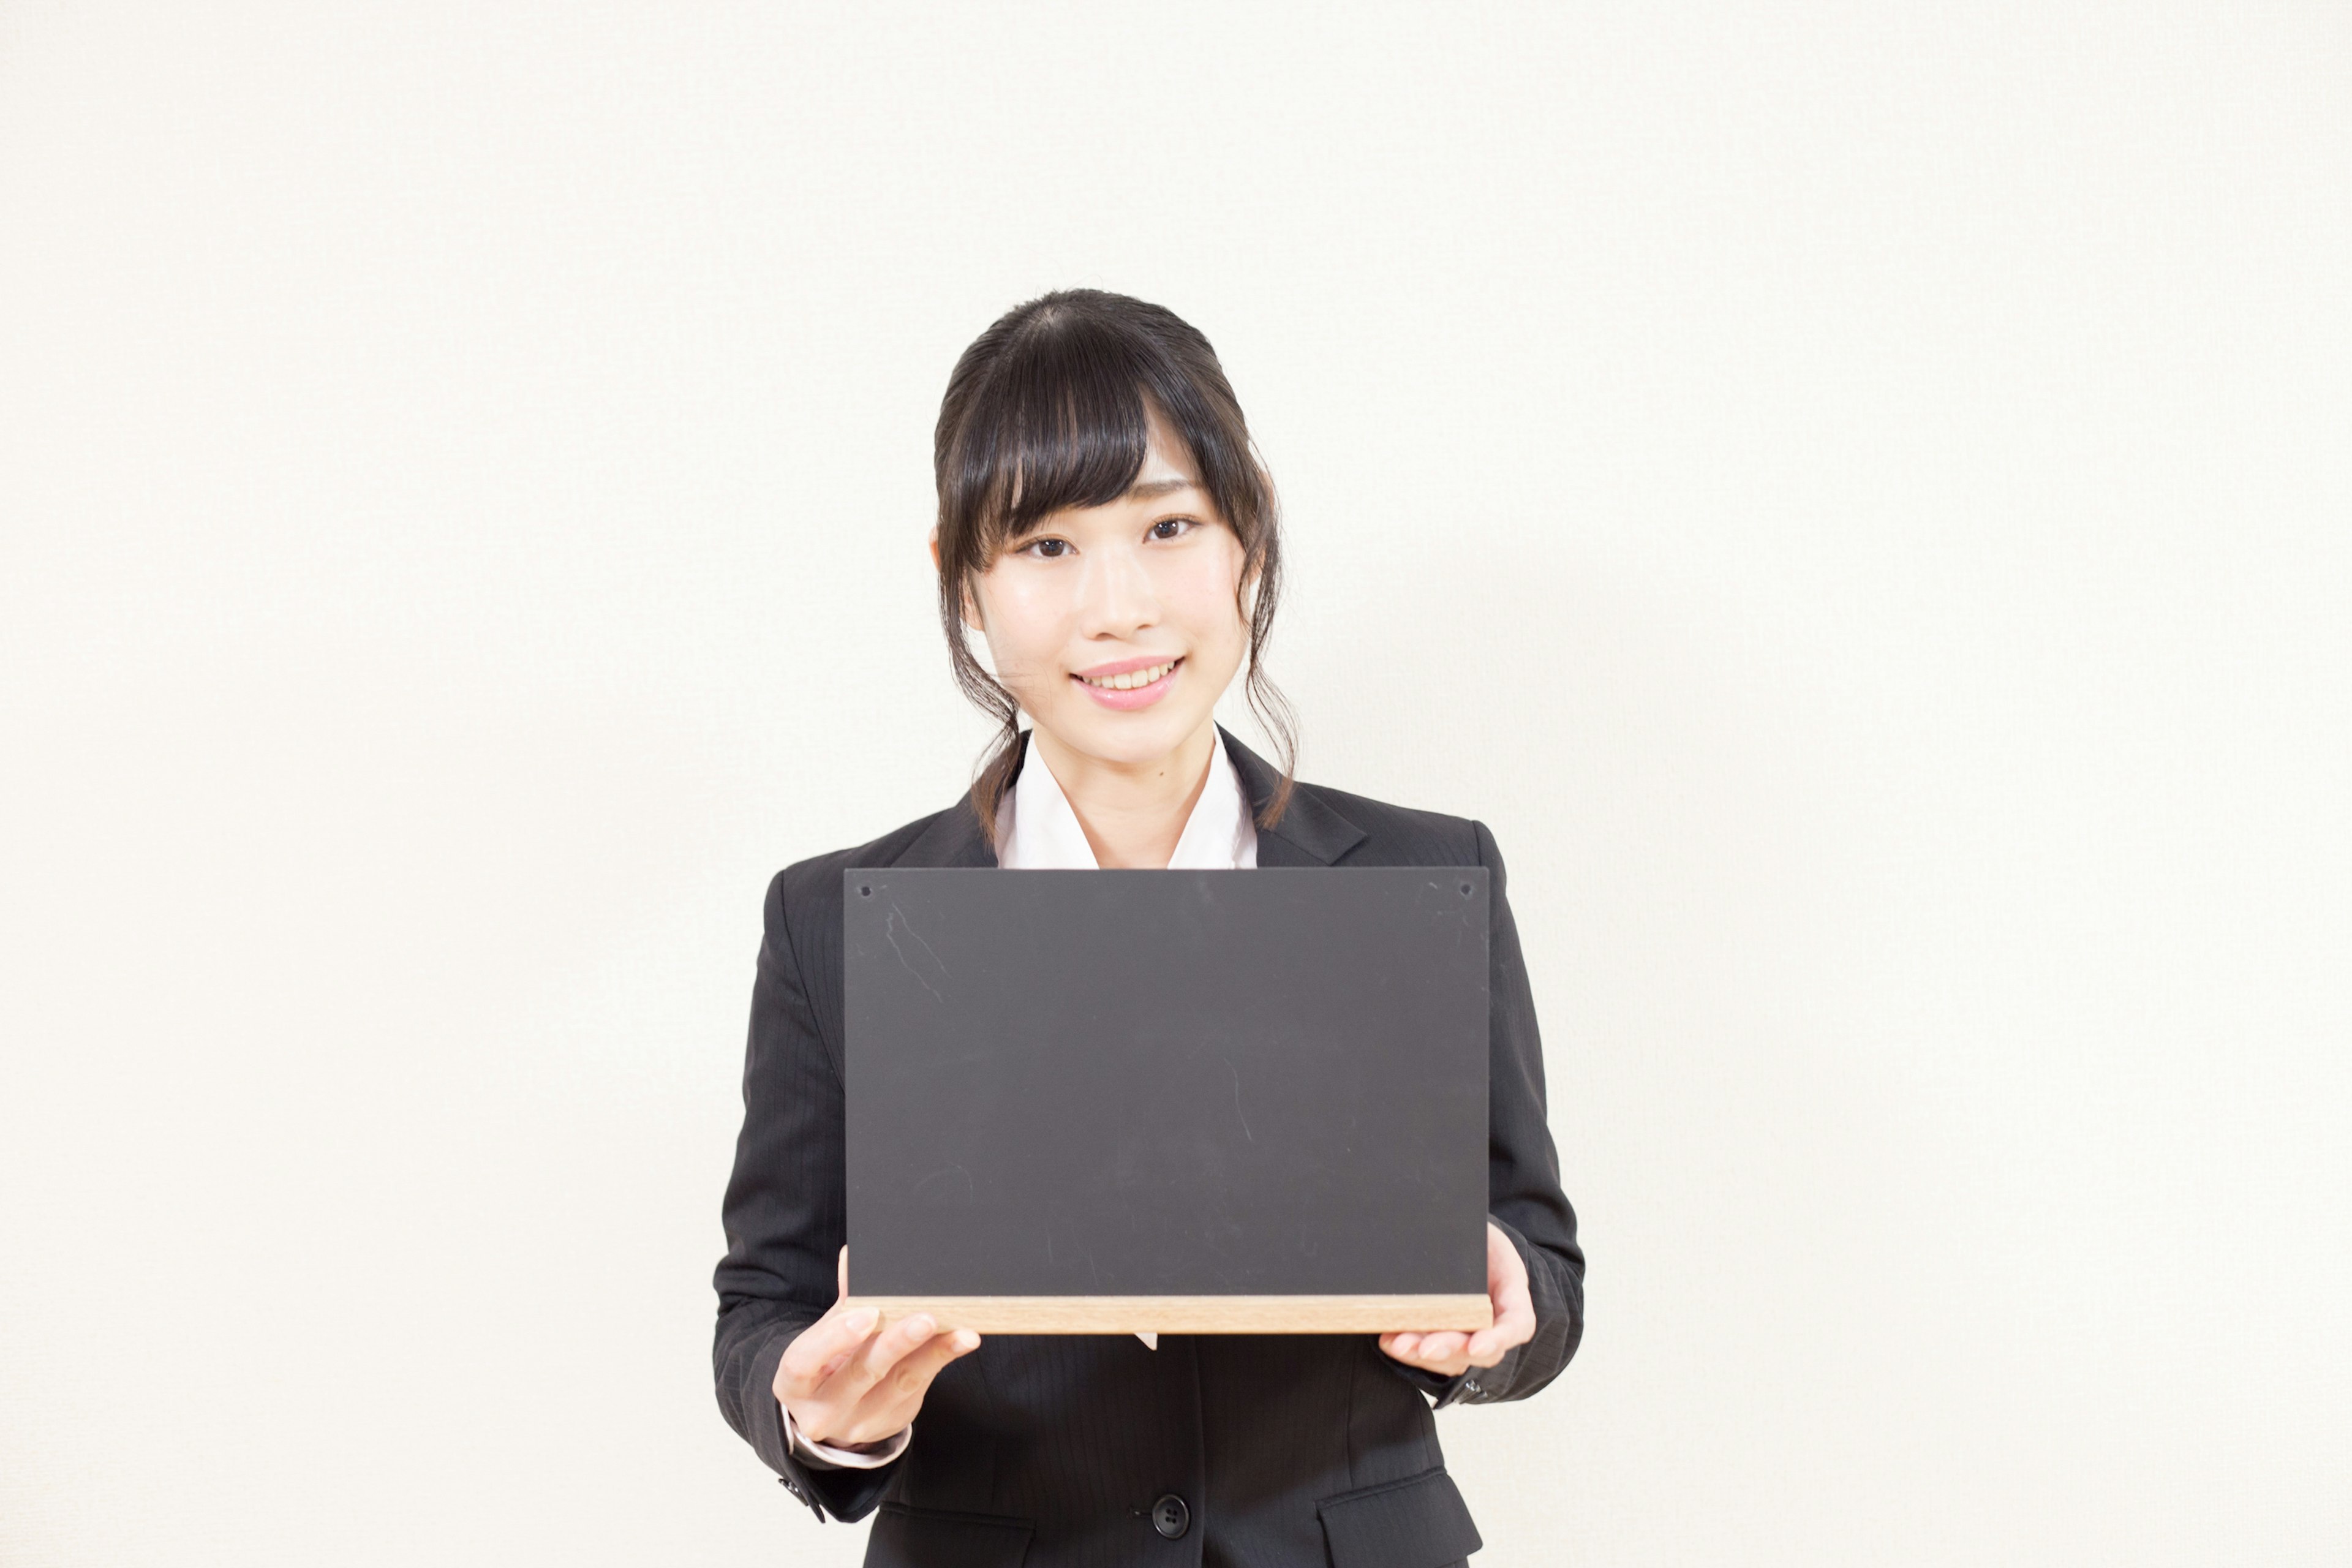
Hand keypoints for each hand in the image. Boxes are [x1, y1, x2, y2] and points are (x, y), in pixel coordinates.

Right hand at [774, 1247, 980, 1449]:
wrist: (832, 1411)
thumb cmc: (826, 1362)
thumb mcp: (823, 1336)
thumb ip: (844, 1302)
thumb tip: (855, 1258)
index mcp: (795, 1384)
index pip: (805, 1362)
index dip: (836, 1338)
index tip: (869, 1313)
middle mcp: (824, 1410)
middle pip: (862, 1373)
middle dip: (897, 1344)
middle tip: (926, 1319)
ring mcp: (860, 1423)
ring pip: (900, 1385)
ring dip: (933, 1355)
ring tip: (962, 1333)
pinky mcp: (892, 1422)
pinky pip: (920, 1389)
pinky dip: (940, 1361)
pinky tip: (961, 1342)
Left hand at [1379, 1221, 1534, 1380]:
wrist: (1463, 1239)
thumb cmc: (1474, 1235)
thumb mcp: (1478, 1230)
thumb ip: (1465, 1242)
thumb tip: (1432, 1238)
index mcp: (1512, 1292)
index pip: (1517, 1324)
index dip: (1499, 1338)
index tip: (1477, 1346)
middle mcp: (1494, 1321)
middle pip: (1481, 1350)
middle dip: (1451, 1349)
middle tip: (1426, 1348)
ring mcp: (1469, 1334)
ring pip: (1453, 1358)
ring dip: (1423, 1355)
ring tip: (1398, 1345)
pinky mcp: (1445, 1338)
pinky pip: (1430, 1354)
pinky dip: (1409, 1350)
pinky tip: (1390, 1341)